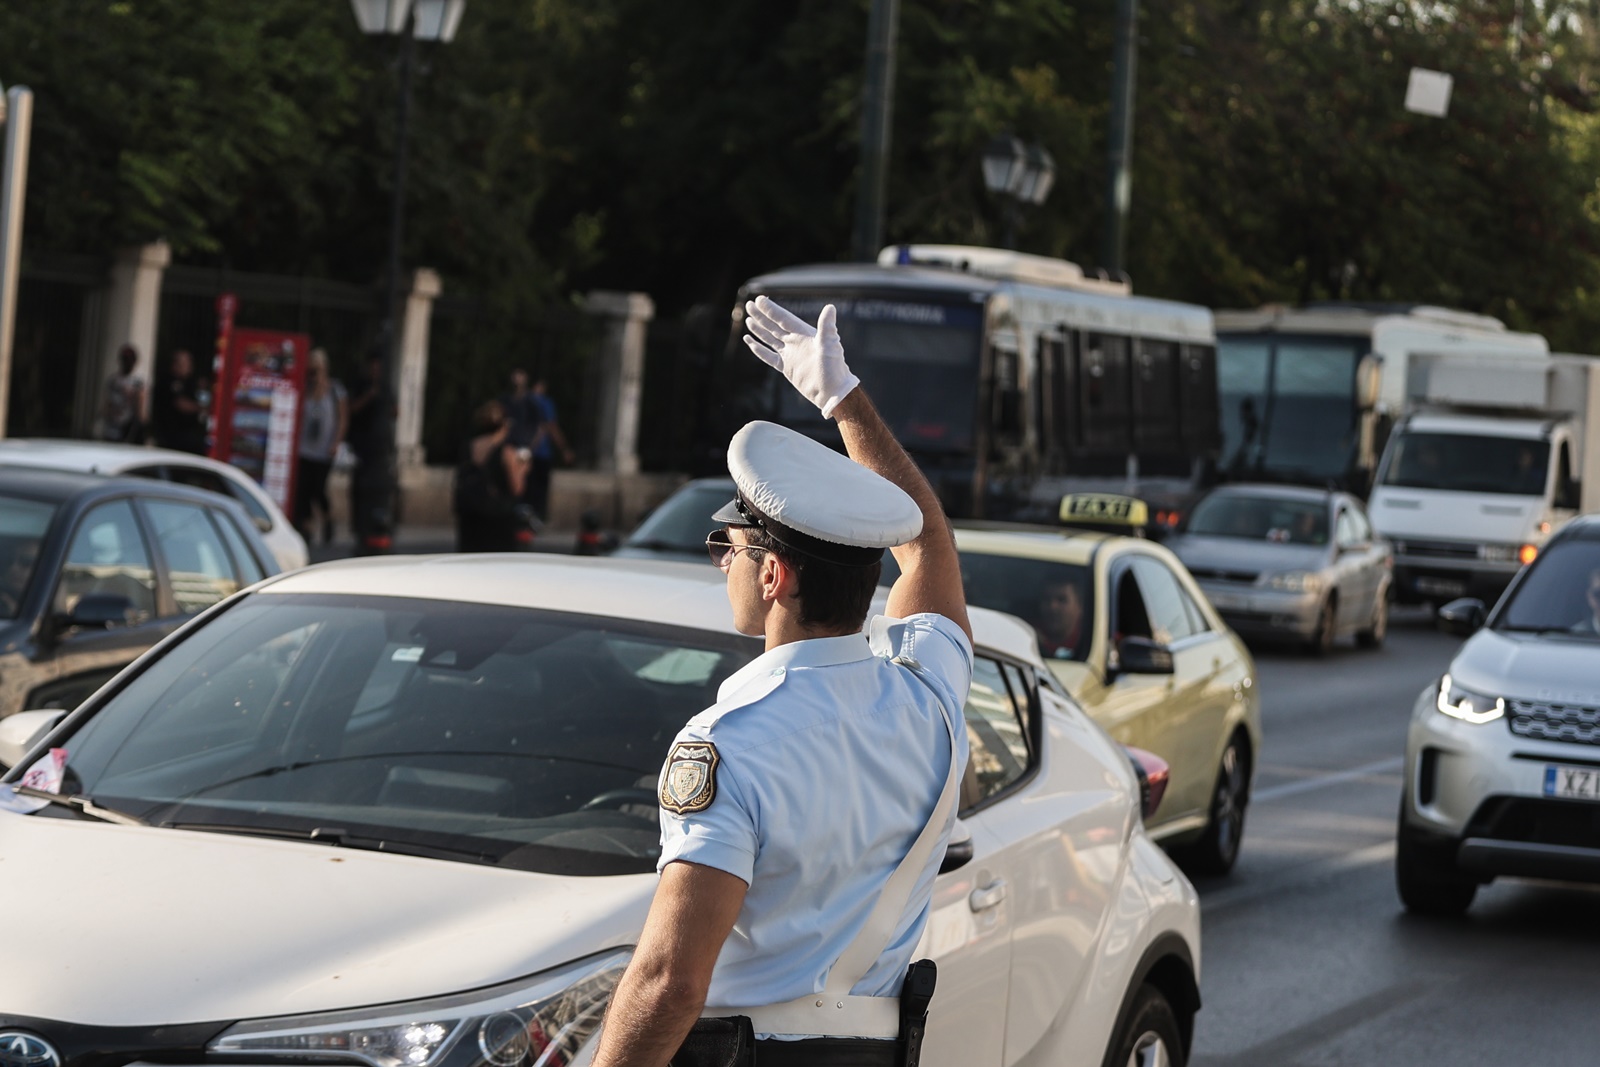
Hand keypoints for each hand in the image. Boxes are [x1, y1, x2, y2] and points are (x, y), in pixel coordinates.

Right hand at [742, 296, 859, 417]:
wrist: (832, 392)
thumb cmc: (834, 368)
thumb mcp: (830, 345)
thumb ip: (827, 326)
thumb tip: (830, 307)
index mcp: (804, 334)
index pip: (783, 318)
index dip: (771, 309)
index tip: (759, 299)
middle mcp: (795, 342)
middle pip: (774, 326)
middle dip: (761, 316)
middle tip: (749, 305)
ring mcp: (790, 354)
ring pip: (770, 339)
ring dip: (759, 330)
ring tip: (748, 320)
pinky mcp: (786, 367)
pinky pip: (769, 356)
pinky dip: (759, 349)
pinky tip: (750, 342)